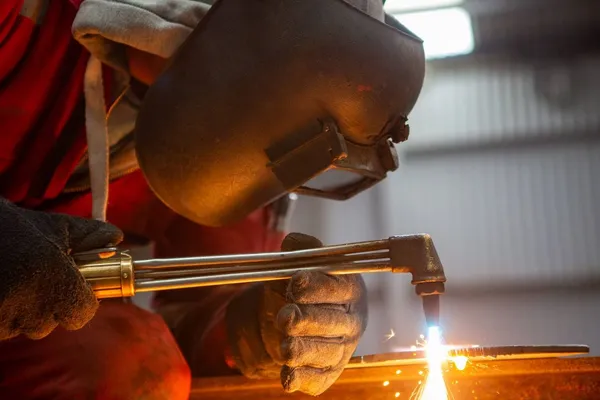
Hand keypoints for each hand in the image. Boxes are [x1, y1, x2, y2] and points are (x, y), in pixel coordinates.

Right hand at [0, 198, 122, 339]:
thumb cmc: (10, 227)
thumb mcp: (53, 226)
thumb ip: (89, 235)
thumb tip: (116, 238)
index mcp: (54, 279)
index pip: (82, 314)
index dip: (82, 302)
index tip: (76, 289)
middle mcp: (30, 304)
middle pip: (51, 323)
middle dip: (48, 305)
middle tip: (38, 279)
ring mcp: (4, 317)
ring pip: (23, 327)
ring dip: (22, 310)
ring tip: (14, 280)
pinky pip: (2, 328)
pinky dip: (3, 313)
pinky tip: (1, 289)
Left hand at [226, 233, 367, 395]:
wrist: (290, 321)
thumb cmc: (298, 289)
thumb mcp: (298, 264)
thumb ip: (299, 249)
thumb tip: (293, 240)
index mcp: (349, 289)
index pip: (339, 288)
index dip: (318, 285)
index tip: (296, 281)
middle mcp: (350, 321)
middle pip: (333, 323)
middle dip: (308, 320)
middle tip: (286, 317)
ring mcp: (341, 350)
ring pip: (325, 353)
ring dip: (304, 351)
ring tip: (285, 347)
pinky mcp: (327, 373)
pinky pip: (318, 379)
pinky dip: (302, 378)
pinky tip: (288, 376)